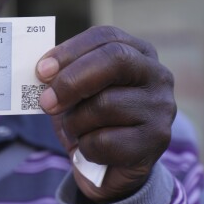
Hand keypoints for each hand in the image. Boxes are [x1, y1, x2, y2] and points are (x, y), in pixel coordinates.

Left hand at [36, 26, 175, 203]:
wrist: (109, 166)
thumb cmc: (89, 117)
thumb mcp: (75, 90)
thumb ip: (62, 75)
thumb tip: (42, 70)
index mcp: (137, 52)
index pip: (105, 37)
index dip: (70, 51)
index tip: (42, 71)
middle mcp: (157, 74)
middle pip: (114, 59)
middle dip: (72, 80)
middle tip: (45, 101)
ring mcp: (161, 106)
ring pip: (105, 104)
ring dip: (75, 122)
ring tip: (76, 130)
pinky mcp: (157, 139)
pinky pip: (107, 141)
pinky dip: (86, 148)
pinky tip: (91, 150)